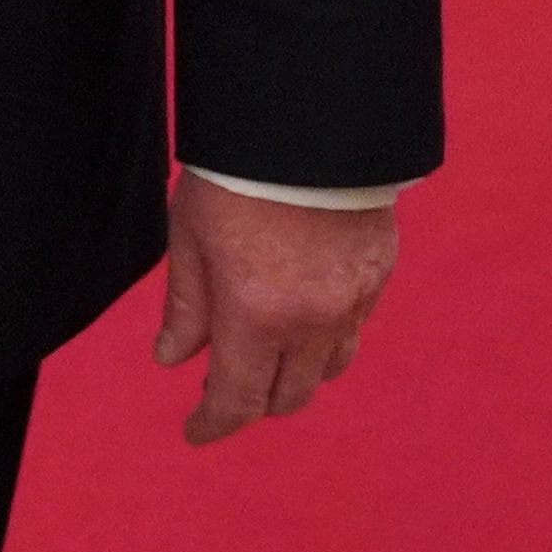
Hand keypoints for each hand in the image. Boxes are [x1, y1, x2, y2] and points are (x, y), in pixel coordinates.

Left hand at [155, 174, 396, 444]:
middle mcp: (312, 320)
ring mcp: (353, 301)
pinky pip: (354, 328)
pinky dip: (325, 336)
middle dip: (252, 401)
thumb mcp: (189, 236)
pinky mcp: (379, 276)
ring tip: (262, 353)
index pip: (238, 398)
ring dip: (294, 374)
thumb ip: (186, 306)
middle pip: (288, 395)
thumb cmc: (234, 173)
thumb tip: (172, 359)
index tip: (194, 431)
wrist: (309, 120)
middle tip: (221, 385)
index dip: (213, 423)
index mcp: (256, 314)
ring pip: (328, 369)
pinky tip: (301, 313)